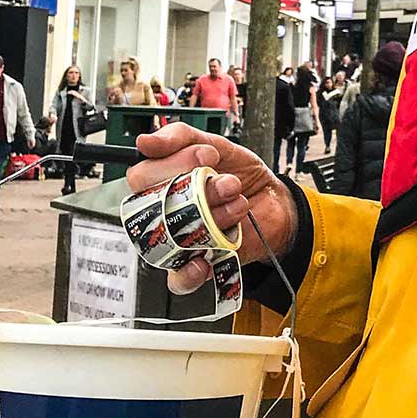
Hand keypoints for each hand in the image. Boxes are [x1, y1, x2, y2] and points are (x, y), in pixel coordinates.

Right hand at [128, 122, 296, 294]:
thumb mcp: (217, 145)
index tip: (208, 156)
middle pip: (155, 207)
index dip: (174, 164)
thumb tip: (145, 141)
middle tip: (227, 182)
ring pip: (175, 236)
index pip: (141, 177)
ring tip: (237, 203)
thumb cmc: (240, 175)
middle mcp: (165, 212)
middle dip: (200, 190)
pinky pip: (177, 279)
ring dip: (214, 216)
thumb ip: (182, 137)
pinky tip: (205, 258)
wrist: (275, 201)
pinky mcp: (198, 263)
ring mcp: (179, 238)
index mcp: (162, 183)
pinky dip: (189, 272)